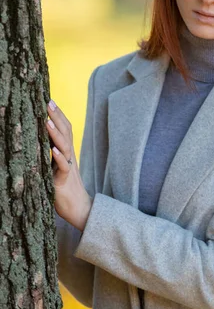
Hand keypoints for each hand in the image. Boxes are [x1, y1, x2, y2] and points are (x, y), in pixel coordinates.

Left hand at [46, 99, 92, 230]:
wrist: (79, 209)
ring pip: (64, 146)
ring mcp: (68, 168)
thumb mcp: (56, 168)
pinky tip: (53, 150)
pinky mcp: (64, 181)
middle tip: (48, 102)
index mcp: (66, 152)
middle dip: (57, 117)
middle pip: (66, 132)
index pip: (65, 129)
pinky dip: (59, 157)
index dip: (59, 115)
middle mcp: (69, 156)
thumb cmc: (64, 189)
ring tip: (47, 121)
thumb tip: (39, 141)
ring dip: (55, 133)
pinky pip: (64, 167)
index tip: (49, 99)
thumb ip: (51, 155)